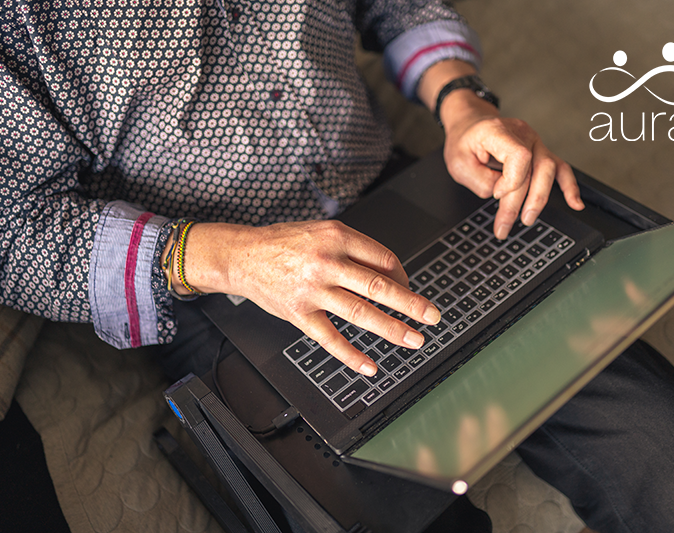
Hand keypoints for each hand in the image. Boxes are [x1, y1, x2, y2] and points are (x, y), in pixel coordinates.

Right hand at [177, 220, 441, 375]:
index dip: (403, 276)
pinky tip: (369, 365)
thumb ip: (353, 250)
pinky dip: (351, 355)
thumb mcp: (321, 232)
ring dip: (392, 329)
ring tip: (414, 339)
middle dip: (411, 304)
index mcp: (337, 236)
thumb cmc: (284, 243)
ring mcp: (312, 290)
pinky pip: (330, 338)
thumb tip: (390, 275)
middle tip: (432, 316)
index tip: (410, 288)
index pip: (383, 259)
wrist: (241, 255)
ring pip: (360, 313)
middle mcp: (327, 262)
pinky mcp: (299, 313)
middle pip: (379, 286)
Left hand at [418, 60, 584, 239]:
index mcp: (499, 131)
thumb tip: (501, 195)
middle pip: (535, 169)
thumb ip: (479, 180)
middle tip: (505, 226)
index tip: (495, 194)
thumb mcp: (458, 163)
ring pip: (549, 170)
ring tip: (527, 219)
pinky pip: (560, 168)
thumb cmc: (464, 142)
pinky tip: (574, 204)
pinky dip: (569, 187)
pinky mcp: (540, 152)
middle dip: (521, 202)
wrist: (469, 126)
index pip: (519, 156)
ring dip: (540, 199)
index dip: (511, 181)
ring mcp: (534, 142)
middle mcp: (521, 134)